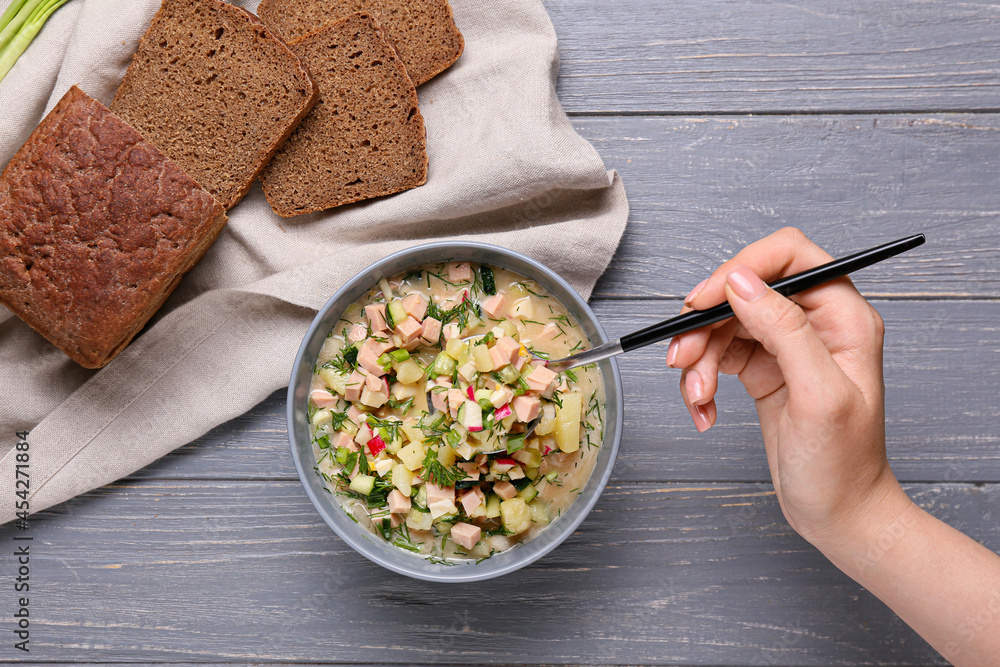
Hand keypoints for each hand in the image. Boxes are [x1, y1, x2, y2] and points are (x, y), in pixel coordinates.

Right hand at [666, 227, 900, 543]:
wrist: (839, 516)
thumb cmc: (844, 466)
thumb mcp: (818, 396)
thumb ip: (784, 331)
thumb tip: (742, 282)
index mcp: (842, 316)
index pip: (788, 256)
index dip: (741, 267)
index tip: (704, 299)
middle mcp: (814, 323)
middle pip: (743, 289)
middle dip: (706, 323)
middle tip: (682, 357)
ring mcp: (785, 346)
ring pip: (723, 323)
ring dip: (699, 359)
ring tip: (697, 397)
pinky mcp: (762, 370)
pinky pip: (718, 356)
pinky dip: (701, 380)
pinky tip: (703, 410)